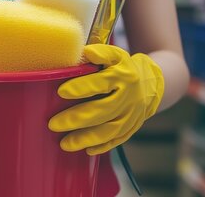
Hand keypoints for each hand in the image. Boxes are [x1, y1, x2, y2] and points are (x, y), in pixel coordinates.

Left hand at [48, 44, 163, 154]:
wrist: (151, 83)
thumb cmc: (124, 67)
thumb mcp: (115, 55)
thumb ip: (101, 53)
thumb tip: (86, 52)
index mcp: (123, 76)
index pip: (100, 83)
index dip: (81, 88)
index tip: (61, 92)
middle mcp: (129, 97)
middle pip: (102, 111)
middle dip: (76, 119)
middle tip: (53, 124)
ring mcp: (132, 115)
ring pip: (109, 130)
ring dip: (86, 139)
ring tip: (64, 144)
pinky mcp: (132, 127)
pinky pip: (117, 140)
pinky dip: (102, 146)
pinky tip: (86, 150)